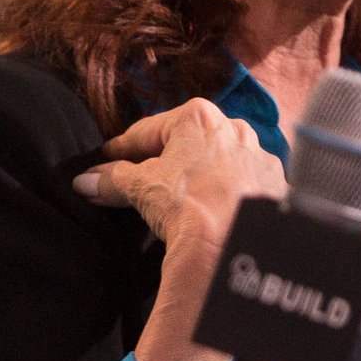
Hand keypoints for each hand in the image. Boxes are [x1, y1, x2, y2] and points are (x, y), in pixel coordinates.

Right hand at [73, 99, 285, 249]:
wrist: (236, 243)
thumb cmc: (187, 203)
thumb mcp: (142, 188)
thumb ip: (113, 180)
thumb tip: (84, 182)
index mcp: (198, 117)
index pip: (148, 130)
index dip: (123, 147)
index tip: (107, 157)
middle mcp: (234, 128)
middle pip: (187, 143)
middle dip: (164, 159)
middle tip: (140, 178)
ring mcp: (259, 157)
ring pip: (220, 162)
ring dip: (200, 174)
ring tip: (181, 196)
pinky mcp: (276, 187)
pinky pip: (245, 185)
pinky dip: (230, 194)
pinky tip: (219, 209)